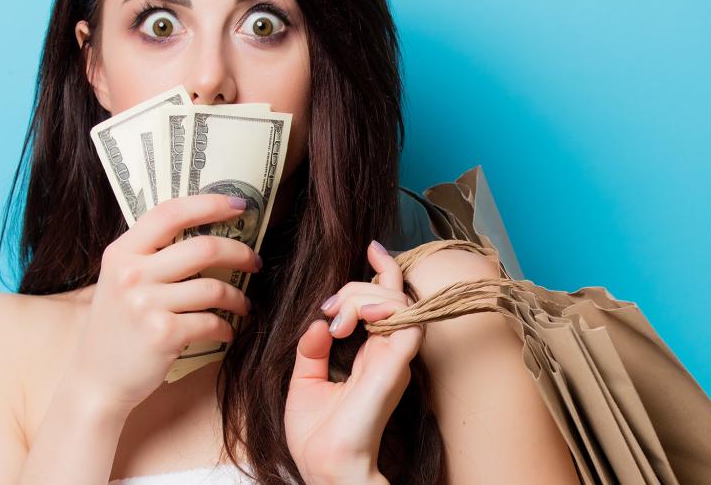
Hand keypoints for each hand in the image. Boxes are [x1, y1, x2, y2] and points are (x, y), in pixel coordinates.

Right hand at [67, 194, 261, 417]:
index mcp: (122, 252)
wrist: (96, 379)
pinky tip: (226, 331)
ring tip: (243, 304)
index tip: (238, 204)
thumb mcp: (119, 280)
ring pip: (214, 288)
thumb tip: (204, 229)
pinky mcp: (164, 334)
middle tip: (254, 261)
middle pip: (203, 247)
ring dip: (238, 298)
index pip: (170, 213)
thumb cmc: (116, 327)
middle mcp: (132, 274)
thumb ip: (149, 254)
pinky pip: (211, 322)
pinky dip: (227, 327)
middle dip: (239, 252)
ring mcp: (147, 304)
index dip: (208, 204)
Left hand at [284, 241, 422, 484]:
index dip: (383, 269)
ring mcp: (395, 358)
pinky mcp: (395, 366)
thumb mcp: (304, 381)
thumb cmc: (317, 435)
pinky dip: (382, 307)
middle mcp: (388, 352)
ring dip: (364, 294)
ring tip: (337, 320)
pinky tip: (353, 319)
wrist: (323, 468)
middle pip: (389, 291)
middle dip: (355, 285)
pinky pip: (407, 321)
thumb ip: (311, 349)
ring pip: (397, 298)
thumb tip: (318, 323)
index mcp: (370, 354)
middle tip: (328, 312)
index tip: (370, 247)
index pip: (387, 299)